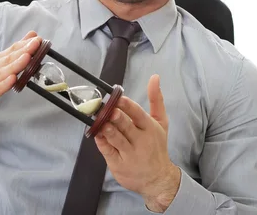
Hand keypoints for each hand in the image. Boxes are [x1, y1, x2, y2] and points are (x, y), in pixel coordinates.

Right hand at [0, 31, 41, 120]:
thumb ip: (8, 57)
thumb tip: (26, 46)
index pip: (11, 50)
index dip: (25, 44)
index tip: (38, 37)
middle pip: (9, 58)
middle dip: (24, 50)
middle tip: (37, 42)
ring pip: (2, 72)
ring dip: (16, 64)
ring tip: (28, 56)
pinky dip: (3, 85)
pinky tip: (12, 80)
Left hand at [95, 75, 180, 212]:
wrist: (158, 179)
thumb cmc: (156, 146)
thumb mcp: (161, 123)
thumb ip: (156, 100)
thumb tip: (154, 77)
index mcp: (150, 128)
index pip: (138, 114)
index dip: (127, 106)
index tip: (118, 98)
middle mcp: (141, 141)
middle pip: (126, 126)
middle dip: (115, 117)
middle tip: (106, 109)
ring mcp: (129, 154)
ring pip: (116, 139)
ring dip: (107, 129)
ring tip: (99, 122)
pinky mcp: (119, 165)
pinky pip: (108, 151)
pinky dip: (101, 141)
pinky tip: (96, 133)